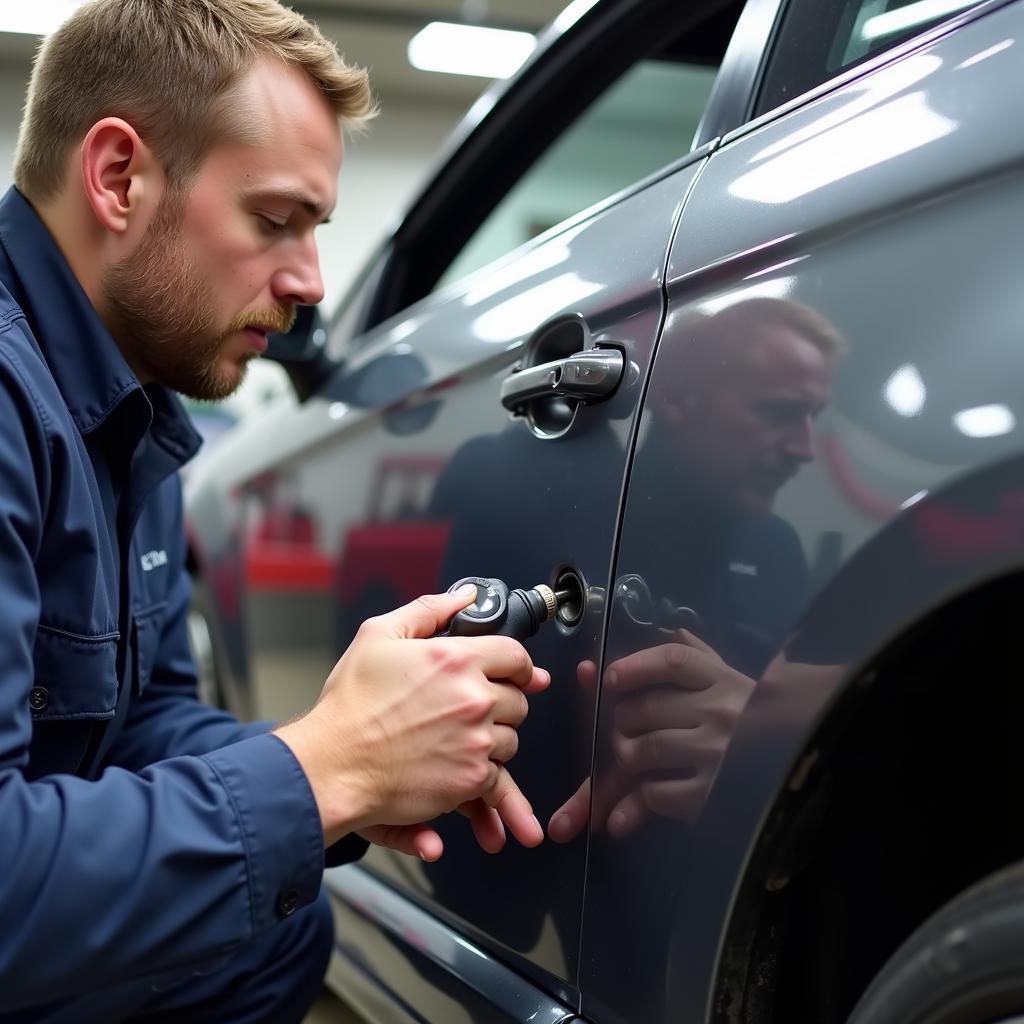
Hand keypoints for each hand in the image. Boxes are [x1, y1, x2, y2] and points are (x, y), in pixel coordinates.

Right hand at [275, 587, 549, 853]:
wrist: (331, 765)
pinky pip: (499, 779)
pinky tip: (473, 783)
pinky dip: (489, 782)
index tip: (517, 674)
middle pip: (518, 700)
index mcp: (456, 659)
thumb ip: (429, 610)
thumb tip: (465, 597)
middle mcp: (473, 699)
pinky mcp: (470, 780)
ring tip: (458, 741)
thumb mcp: (378, 636)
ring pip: (511, 740)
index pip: (516, 657)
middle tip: (472, 710)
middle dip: (501, 704)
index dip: (518, 665)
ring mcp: (476, 741)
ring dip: (494, 741)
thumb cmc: (349, 706)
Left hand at [549, 630, 752, 840]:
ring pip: (644, 750)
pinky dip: (633, 804)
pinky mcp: (713, 795)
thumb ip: (693, 659)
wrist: (799, 765)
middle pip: (645, 708)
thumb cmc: (751, 718)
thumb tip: (646, 641)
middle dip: (621, 721)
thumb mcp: (728, 681)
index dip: (635, 666)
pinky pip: (655, 794)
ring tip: (629, 761)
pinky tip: (628, 812)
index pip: (672, 660)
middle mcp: (720, 712)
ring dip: (625, 758)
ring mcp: (717, 754)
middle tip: (621, 732)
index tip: (611, 678)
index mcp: (721, 679)